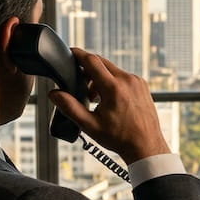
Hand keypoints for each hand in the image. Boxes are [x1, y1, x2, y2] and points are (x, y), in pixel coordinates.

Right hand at [48, 48, 171, 163]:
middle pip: (101, 62)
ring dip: (100, 77)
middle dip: (87, 69)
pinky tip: (108, 99)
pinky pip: (123, 76)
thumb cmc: (120, 138)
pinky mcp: (142, 85)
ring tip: (94, 98)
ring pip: (112, 69)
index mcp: (113, 88)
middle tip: (79, 83)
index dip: (78, 54)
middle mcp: (127, 80)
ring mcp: (137, 81)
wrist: (146, 146)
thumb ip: (70, 108)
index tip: (70, 52)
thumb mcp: (90, 125)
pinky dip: (112, 81)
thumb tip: (54, 94)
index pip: (91, 61)